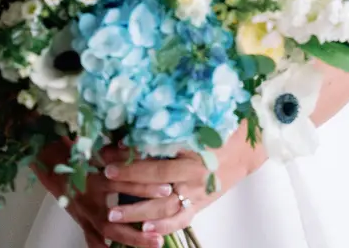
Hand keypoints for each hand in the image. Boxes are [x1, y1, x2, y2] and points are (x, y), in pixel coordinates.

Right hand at [35, 140, 174, 247]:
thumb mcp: (97, 147)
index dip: (143, 186)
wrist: (51, 161)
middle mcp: (88, 199)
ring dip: (130, 240)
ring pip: (107, 232)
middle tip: (159, 236)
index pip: (122, 183)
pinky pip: (92, 238)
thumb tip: (145, 147)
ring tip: (154, 243)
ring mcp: (83, 213)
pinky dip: (105, 247)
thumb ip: (118, 151)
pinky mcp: (80, 219)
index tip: (166, 189)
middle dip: (137, 229)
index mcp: (93, 177)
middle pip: (114, 219)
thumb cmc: (78, 150)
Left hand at [98, 125, 265, 242]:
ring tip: (113, 214)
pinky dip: (163, 227)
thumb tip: (140, 119)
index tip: (110, 150)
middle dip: (128, 179)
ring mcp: (197, 192)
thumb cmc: (219, 130)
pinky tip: (144, 230)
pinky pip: (181, 220)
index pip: (156, 152)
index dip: (132, 153)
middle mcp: (194, 173)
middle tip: (104, 178)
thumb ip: (172, 124)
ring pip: (164, 206)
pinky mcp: (200, 205)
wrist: (244, 150)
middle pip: (156, 179)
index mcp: (192, 149)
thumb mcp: (197, 122)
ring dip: (137, 211)